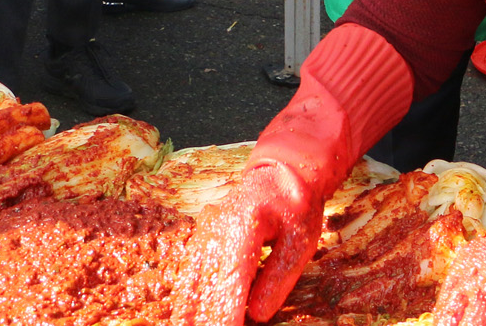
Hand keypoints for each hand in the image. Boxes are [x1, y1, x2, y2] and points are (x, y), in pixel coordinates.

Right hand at [172, 162, 327, 325]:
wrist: (279, 175)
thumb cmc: (294, 207)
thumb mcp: (300, 241)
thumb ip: (278, 277)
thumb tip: (258, 315)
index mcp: (245, 225)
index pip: (231, 280)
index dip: (226, 313)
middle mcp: (216, 228)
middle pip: (205, 285)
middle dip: (206, 318)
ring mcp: (204, 231)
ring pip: (190, 281)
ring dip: (189, 312)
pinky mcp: (199, 237)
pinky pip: (187, 273)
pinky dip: (185, 298)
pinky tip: (185, 318)